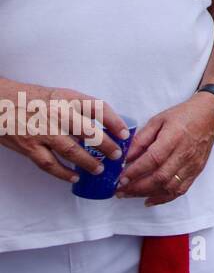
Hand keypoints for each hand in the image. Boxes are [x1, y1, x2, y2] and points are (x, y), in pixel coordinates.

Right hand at [0, 81, 129, 182]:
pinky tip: (74, 177)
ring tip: (99, 169)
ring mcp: (43, 132)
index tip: (125, 133)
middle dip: (107, 146)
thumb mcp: (60, 95)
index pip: (98, 108)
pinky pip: (50, 163)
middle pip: (89, 132)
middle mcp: (58, 114)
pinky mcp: (29, 147)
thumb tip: (102, 125)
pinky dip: (63, 172)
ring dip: (88, 162)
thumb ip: (79, 108)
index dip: (115, 122)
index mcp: (68, 98)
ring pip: (72, 151)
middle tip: (117, 155)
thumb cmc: (32, 98)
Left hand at [119, 94, 213, 205]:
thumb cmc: (183, 115)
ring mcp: (192, 164)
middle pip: (160, 177)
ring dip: (148, 194)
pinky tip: (149, 199)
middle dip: (137, 187)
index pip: (153, 159)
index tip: (120, 178)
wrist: (210, 114)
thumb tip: (127, 157)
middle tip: (120, 190)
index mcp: (174, 137)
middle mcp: (185, 153)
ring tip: (130, 194)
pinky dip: (164, 198)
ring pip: (169, 187)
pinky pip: (180, 189)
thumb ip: (141, 139)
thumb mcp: (158, 120)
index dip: (135, 172)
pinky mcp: (196, 170)